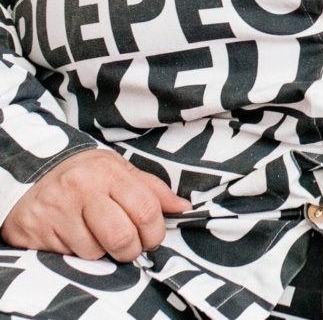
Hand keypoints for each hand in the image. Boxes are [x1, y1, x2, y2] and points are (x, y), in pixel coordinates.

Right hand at [0, 149, 190, 261]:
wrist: (34, 172)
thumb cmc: (86, 174)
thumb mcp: (119, 171)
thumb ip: (152, 190)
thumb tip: (183, 208)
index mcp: (109, 171)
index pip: (145, 209)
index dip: (155, 232)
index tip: (152, 238)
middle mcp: (84, 188)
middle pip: (122, 236)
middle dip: (131, 250)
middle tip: (130, 247)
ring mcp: (59, 209)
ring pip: (95, 252)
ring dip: (102, 253)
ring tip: (97, 236)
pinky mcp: (39, 229)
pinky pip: (69, 257)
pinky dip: (78, 254)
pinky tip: (76, 237)